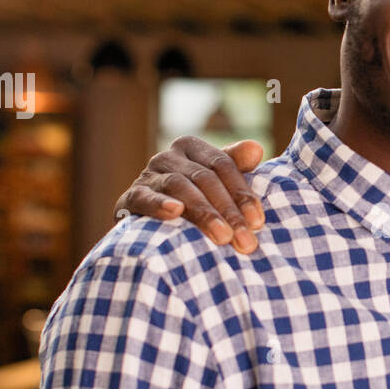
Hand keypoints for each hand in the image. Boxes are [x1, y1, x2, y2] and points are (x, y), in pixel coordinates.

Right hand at [114, 137, 266, 253]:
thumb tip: (256, 149)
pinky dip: (160, 204)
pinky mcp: (131, 196)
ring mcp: (148, 175)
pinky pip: (145, 198)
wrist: (146, 223)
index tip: (258, 222)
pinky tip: (175, 212)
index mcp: (192, 147)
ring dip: (204, 213)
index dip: (242, 193)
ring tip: (222, 236)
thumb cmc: (192, 199)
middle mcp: (169, 156)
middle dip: (229, 211)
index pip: (223, 165)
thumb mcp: (216, 182)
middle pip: (205, 179)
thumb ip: (237, 165)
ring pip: (180, 187)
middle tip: (245, 240)